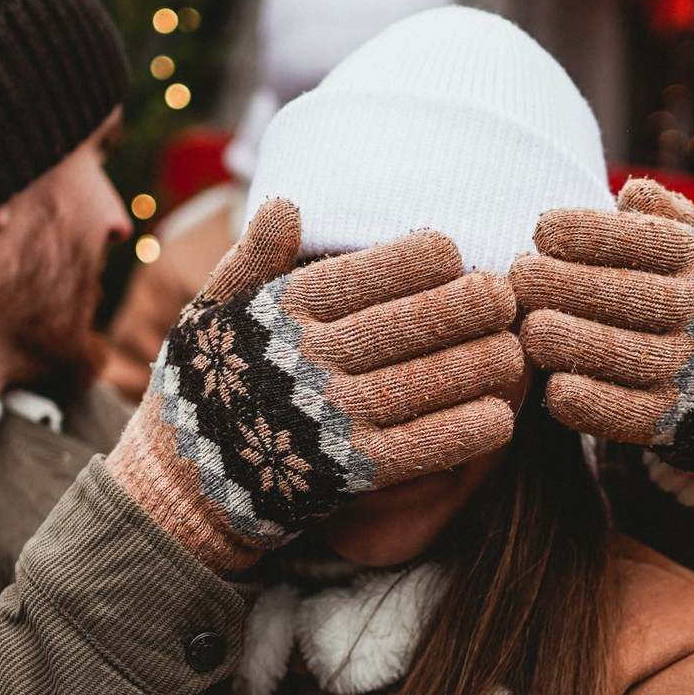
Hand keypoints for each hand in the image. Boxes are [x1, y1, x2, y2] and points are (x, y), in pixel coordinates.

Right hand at [108, 199, 522, 570]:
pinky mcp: (345, 475)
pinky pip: (419, 449)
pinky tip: (501, 418)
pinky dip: (464, 433)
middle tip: (506, 296)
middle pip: (407, 324)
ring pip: (424, 383)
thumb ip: (253, 260)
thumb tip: (286, 205)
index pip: (365, 272)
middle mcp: (305, 361)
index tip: (455, 254)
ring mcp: (327, 420)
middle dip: (468, 305)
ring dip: (480, 366)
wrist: (178, 489)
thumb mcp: (211, 313)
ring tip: (515, 352)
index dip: (421, 258)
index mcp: (280, 312)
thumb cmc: (206, 386)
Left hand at [513, 178, 693, 487]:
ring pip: (625, 355)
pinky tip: (553, 387)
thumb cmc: (691, 297)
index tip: (542, 231)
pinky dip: (589, 402)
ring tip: (528, 329)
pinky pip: (627, 413)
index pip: (644, 240)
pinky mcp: (672, 421)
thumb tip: (634, 191)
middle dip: (566, 283)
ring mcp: (689, 370)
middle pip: (629, 295)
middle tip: (519, 276)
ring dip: (570, 341)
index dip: (588, 233)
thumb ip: (666, 216)